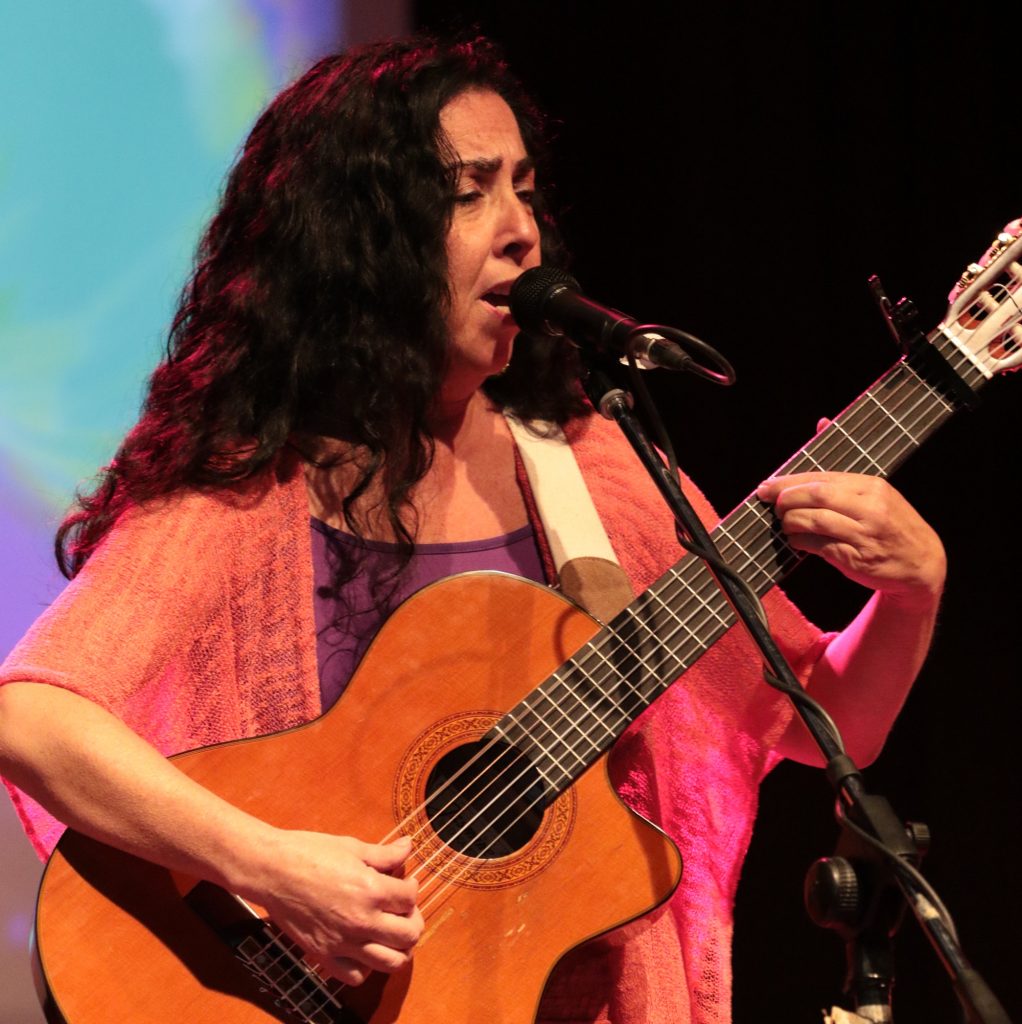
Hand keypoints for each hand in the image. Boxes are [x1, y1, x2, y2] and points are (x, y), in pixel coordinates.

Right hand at [250, 832, 423, 985]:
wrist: (271, 870)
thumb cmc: (309, 853)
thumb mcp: (352, 847)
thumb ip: (385, 854)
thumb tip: (408, 847)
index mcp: (371, 890)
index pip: (410, 899)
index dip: (412, 888)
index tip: (406, 883)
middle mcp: (361, 921)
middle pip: (408, 935)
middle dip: (413, 921)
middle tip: (405, 910)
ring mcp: (343, 942)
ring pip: (390, 962)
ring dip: (398, 949)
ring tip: (392, 933)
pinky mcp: (324, 955)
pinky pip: (356, 976)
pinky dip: (366, 967)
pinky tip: (364, 948)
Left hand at [755, 470, 945, 605]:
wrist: (922, 564)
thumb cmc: (892, 525)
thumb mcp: (877, 492)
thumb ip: (843, 467)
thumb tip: (821, 422)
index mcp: (872, 486)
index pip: (822, 478)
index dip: (789, 482)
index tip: (767, 485)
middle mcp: (870, 508)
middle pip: (816, 496)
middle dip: (786, 499)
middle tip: (771, 504)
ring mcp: (864, 534)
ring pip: (815, 521)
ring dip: (791, 522)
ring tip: (784, 523)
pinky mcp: (857, 558)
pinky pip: (820, 546)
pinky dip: (801, 542)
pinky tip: (797, 540)